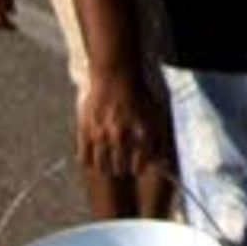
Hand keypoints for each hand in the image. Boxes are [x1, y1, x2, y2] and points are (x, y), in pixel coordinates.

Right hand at [78, 68, 170, 184]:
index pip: (140, 165)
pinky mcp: (85, 131)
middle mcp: (122, 136)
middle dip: (122, 169)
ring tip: (107, 166)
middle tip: (120, 166)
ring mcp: (102, 134)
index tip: (135, 166)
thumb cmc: (138, 96)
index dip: (137, 167)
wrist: (115, 77)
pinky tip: (92, 158)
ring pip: (102, 166)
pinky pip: (84, 157)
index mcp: (141, 133)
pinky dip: (88, 161)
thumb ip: (161, 138)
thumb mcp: (156, 114)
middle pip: (121, 168)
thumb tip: (162, 160)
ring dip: (106, 168)